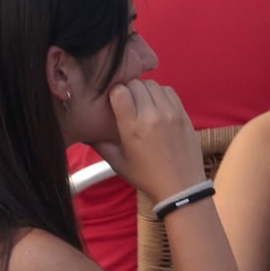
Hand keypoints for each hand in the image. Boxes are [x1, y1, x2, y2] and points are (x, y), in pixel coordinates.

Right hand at [100, 71, 205, 202]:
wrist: (180, 187)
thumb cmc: (146, 177)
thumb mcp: (117, 163)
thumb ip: (100, 144)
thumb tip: (85, 132)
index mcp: (132, 128)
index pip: (120, 91)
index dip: (115, 92)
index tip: (115, 101)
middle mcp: (151, 116)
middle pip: (136, 83)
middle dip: (129, 89)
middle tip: (128, 101)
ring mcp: (170, 113)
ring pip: (153, 84)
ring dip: (145, 89)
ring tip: (143, 102)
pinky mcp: (183, 114)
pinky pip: (169, 91)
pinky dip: (161, 93)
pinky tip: (158, 105)